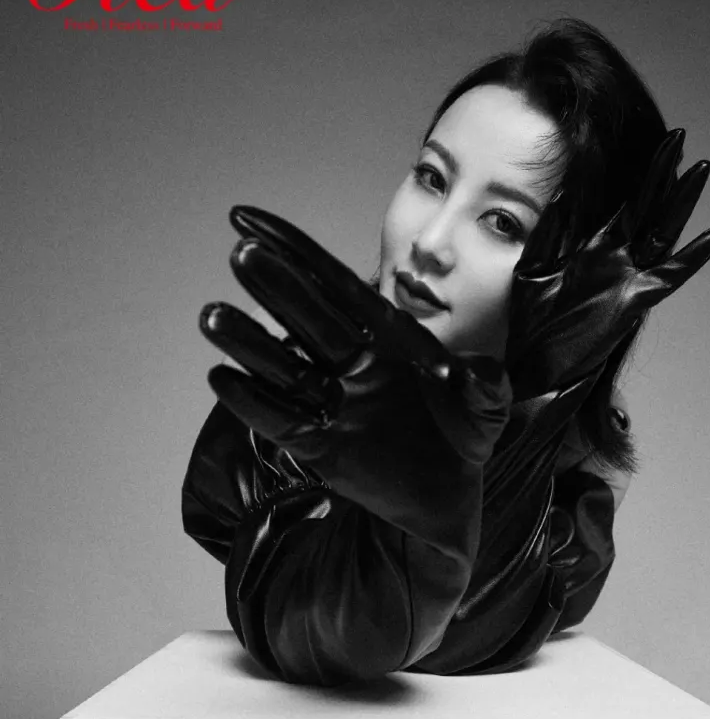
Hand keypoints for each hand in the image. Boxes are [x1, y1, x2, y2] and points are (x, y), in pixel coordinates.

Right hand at [198, 207, 512, 560]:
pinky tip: (223, 378)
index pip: (336, 284)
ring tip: (211, 316)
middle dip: (278, 286)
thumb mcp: (488, 408)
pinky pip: (283, 421)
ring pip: (285, 366)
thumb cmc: (467, 441)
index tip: (249, 219)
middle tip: (243, 254)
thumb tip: (477, 371)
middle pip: (309, 317)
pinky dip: (254, 402)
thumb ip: (487, 385)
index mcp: (387, 338)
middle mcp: (352, 362)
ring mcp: (333, 403)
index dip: (296, 251)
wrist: (449, 499)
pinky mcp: (320, 447)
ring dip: (250, 343)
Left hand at [505, 129, 709, 396]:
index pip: (614, 202)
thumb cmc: (530, 325)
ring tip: (699, 169)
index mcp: (587, 247)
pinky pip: (670, 275)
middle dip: (659, 172)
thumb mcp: (531, 271)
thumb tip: (559, 193)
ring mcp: (627, 277)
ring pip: (661, 231)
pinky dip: (693, 257)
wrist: (534, 369)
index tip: (637, 136)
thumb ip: (546, 234)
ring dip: (680, 201)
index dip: (627, 172)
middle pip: (644, 206)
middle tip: (676, 136)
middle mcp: (612, 258)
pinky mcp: (635, 300)